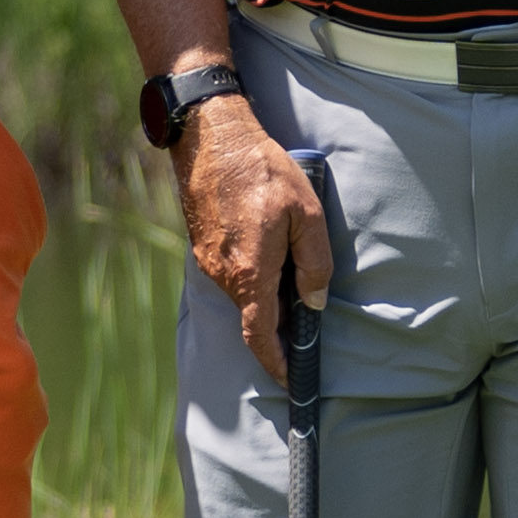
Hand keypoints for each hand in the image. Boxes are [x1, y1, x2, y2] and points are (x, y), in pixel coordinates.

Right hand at [175, 93, 331, 385]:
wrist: (211, 136)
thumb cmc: (262, 169)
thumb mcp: (306, 212)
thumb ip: (314, 261)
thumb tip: (314, 301)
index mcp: (251, 271)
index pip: (260, 335)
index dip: (275, 363)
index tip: (289, 381)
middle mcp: (224, 274)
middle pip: (252, 317)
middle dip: (275, 330)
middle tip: (301, 333)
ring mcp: (209, 261)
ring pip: (241, 295)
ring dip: (264, 299)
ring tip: (289, 285)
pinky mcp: (203, 245)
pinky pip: (230, 275)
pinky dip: (250, 279)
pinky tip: (267, 256)